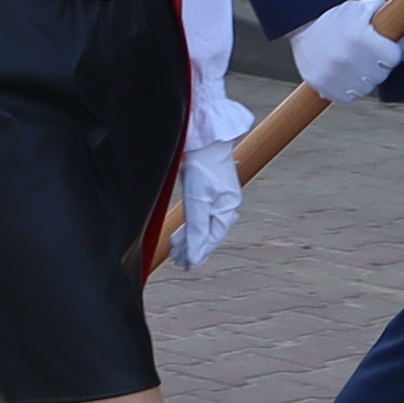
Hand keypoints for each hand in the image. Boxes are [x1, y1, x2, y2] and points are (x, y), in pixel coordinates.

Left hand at [175, 145, 241, 271]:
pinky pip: (200, 212)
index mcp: (227, 207)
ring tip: (176, 246)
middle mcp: (225, 203)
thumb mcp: (197, 202)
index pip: (212, 238)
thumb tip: (193, 258)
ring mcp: (218, 195)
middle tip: (177, 261)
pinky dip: (192, 223)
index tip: (185, 266)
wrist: (201, 136)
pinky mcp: (208, 187)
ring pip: (204, 222)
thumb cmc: (202, 166)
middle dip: (193, 247)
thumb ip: (195, 231)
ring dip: (190, 236)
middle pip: (209, 232)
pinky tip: (185, 228)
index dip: (198, 253)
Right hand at [292, 0, 403, 104]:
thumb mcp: (367, 8)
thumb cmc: (341, 18)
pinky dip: (349, 88)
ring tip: (355, 63)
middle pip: (381, 74)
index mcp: (360, 37)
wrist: (304, 24)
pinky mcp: (322, 86)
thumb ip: (392, 20)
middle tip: (368, 55)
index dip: (392, 52)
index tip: (384, 47)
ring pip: (366, 88)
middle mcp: (346, 58)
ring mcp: (333, 74)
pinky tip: (345, 74)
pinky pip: (348, 97)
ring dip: (365, 79)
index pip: (394, 57)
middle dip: (379, 65)